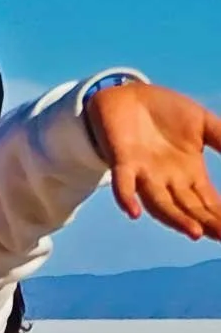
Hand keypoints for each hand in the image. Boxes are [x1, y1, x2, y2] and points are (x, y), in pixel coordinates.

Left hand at [84, 83, 220, 242]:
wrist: (129, 96)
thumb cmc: (166, 113)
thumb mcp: (203, 124)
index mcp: (189, 173)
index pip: (207, 201)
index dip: (219, 215)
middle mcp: (167, 180)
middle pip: (188, 207)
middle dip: (205, 222)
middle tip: (220, 236)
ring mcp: (144, 173)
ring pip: (159, 203)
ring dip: (176, 218)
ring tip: (195, 232)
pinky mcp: (122, 162)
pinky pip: (123, 184)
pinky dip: (126, 198)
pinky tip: (134, 212)